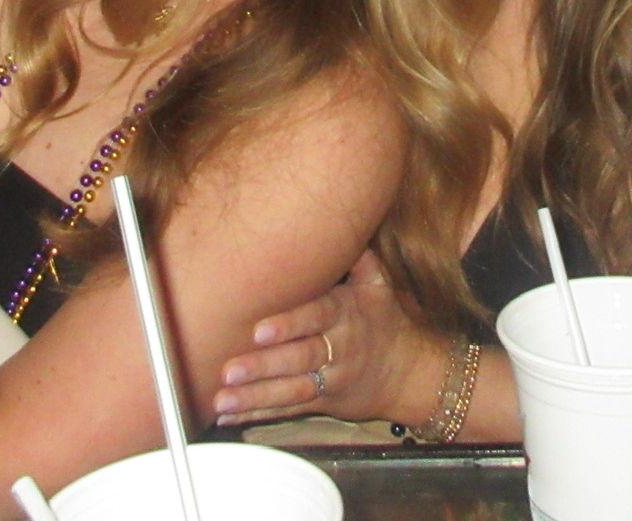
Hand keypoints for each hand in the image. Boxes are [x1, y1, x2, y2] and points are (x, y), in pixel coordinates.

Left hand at [213, 248, 439, 426]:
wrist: (408, 372)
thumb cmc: (384, 320)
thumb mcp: (378, 285)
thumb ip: (358, 257)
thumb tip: (345, 214)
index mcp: (346, 314)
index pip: (316, 317)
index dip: (289, 323)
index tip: (259, 330)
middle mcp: (338, 348)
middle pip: (299, 358)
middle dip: (264, 366)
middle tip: (230, 370)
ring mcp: (330, 379)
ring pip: (291, 390)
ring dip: (255, 396)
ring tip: (222, 400)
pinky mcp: (323, 402)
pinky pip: (289, 410)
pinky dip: (259, 414)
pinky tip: (230, 416)